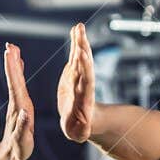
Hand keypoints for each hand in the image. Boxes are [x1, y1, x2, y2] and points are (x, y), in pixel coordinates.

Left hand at [0, 42, 33, 159]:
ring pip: (15, 80)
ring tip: (13, 49)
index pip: (15, 85)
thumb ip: (23, 128)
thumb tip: (24, 113)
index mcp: (19, 109)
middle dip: (12, 61)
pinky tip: (19, 66)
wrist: (10, 156)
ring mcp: (17, 104)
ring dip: (14, 64)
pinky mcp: (19, 106)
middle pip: (14, 79)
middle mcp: (17, 103)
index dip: (13, 69)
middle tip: (10, 45)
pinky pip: (18, 85)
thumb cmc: (18, 150)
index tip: (10, 54)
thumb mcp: (22, 142)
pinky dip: (18, 73)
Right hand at [57, 22, 94, 141]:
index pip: (86, 80)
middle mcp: (82, 85)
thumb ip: (81, 129)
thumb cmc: (81, 129)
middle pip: (83, 65)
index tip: (83, 55)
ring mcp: (78, 77)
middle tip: (81, 32)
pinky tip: (75, 31)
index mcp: (83, 98)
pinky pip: (74, 56)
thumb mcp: (81, 132)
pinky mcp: (73, 73)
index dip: (85, 68)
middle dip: (82, 49)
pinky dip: (75, 44)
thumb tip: (84, 126)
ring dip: (79, 42)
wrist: (83, 121)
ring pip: (80, 58)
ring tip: (78, 27)